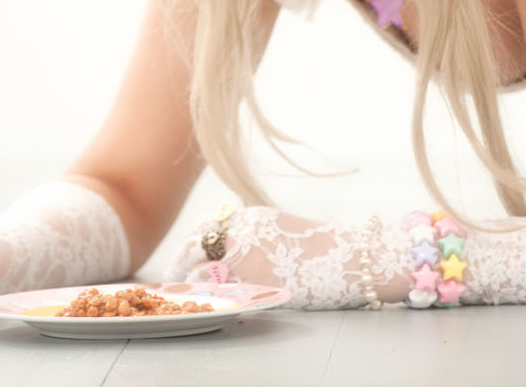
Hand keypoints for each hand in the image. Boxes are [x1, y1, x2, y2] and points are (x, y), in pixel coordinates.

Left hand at [162, 205, 409, 309]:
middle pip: (195, 245)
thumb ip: (256, 236)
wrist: (355, 257)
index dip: (192, 245)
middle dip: (180, 264)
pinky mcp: (254, 281)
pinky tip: (206, 309)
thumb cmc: (327, 248)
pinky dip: (208, 302)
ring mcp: (247, 256)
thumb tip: (233, 254)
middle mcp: (244, 231)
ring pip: (201, 271)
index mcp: (252, 217)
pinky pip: (220, 294)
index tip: (185, 259)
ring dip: (189, 286)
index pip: (207, 226)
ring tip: (182, 299)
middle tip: (170, 281)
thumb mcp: (286, 229)